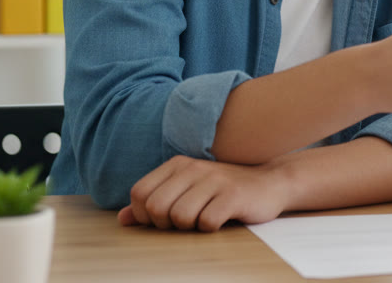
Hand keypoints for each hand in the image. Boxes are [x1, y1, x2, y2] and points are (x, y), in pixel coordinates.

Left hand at [118, 155, 288, 231]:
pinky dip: (210, 228)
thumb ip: (154, 203)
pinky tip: (220, 219)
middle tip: (184, 223)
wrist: (269, 183)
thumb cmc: (223, 191)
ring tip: (203, 219)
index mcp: (177, 165)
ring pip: (179, 217)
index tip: (163, 220)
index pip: (139, 193)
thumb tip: (122, 220)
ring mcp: (214, 180)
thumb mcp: (186, 191)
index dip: (144, 215)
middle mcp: (193, 168)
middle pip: (156, 208)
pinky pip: (206, 222)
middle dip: (165, 225)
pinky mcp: (233, 195)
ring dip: (189, 227)